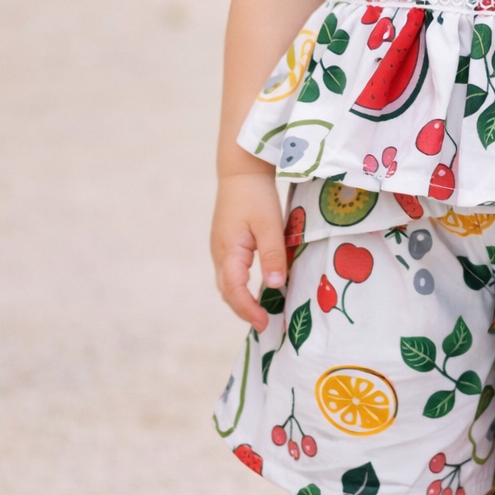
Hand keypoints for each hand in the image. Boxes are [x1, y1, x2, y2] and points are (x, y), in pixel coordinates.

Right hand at [210, 170, 286, 330]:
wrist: (241, 171)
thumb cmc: (256, 196)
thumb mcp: (269, 225)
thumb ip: (272, 255)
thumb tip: (275, 286)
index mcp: (228, 252)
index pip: (234, 291)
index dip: (248, 310)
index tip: (264, 323)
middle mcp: (219, 254)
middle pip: (227, 292)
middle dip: (244, 310)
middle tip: (265, 324)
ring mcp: (220, 249)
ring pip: (227, 283)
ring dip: (241, 300)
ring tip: (261, 312)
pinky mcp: (226, 243)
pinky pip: (231, 273)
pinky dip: (240, 287)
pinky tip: (255, 288)